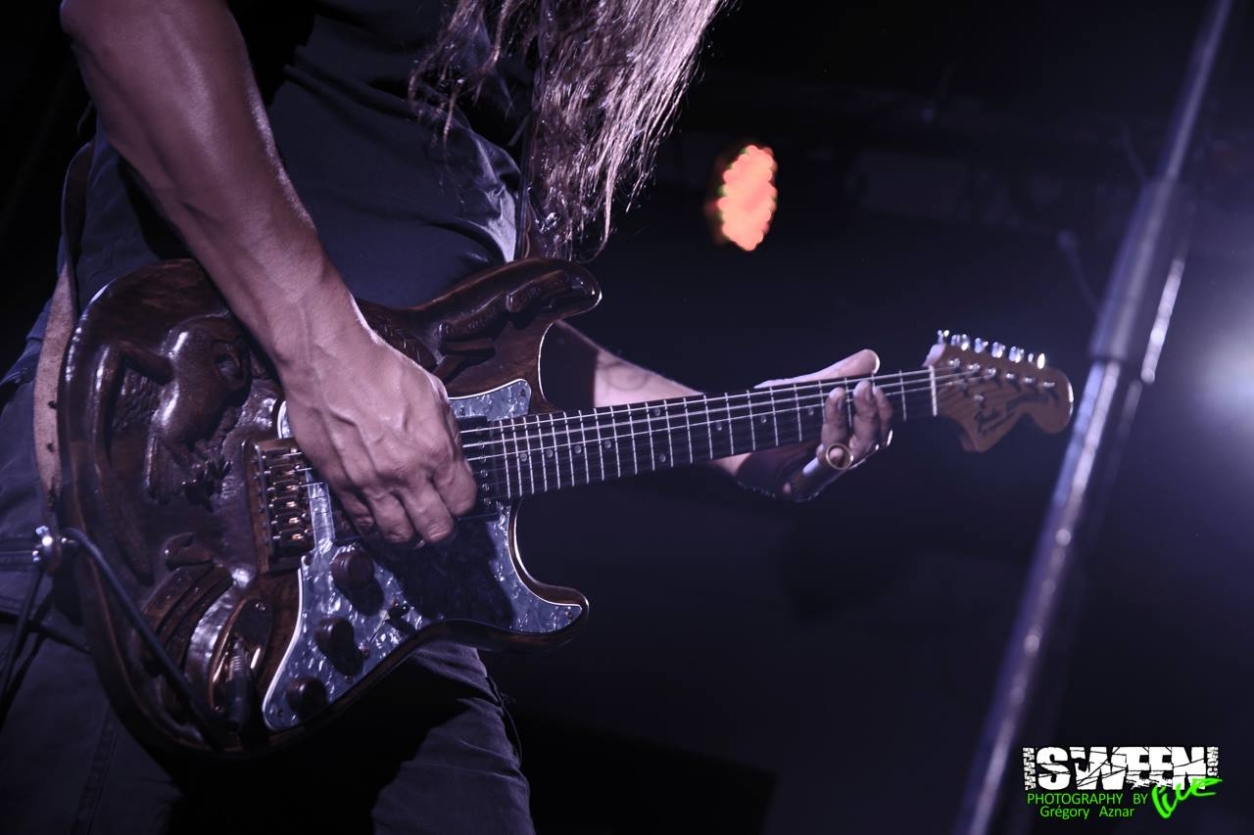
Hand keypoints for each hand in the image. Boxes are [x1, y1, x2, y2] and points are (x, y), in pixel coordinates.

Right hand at [278, 325, 476, 545]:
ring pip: (399, 536)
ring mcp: (371, 482)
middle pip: (436, 529)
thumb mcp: (434, 395)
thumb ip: (448, 435)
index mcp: (435, 449)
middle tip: (441, 525)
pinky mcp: (340, 484)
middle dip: (443, 531)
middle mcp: (405, 473)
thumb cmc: (379, 370)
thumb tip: (455, 461)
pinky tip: (383, 527)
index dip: (465, 503)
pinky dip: (376, 532)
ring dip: (411, 539)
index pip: (463, 501)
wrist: (329, 361)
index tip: (459, 500)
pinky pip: (362, 524)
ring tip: (413, 533)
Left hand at [731, 348, 892, 500]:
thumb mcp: (802, 389)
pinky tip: (832, 400)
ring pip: (851, 455)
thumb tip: (871, 358)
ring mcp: (815, 480)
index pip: (875, 436)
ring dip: (853, 420)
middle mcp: (830, 466)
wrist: (721, 427)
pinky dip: (832, 427)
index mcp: (837, 445)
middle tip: (867, 386)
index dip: (883, 413)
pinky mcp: (797, 487)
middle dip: (873, 415)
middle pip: (870, 447)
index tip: (879, 384)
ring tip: (843, 390)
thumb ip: (836, 376)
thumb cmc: (760, 411)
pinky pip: (826, 461)